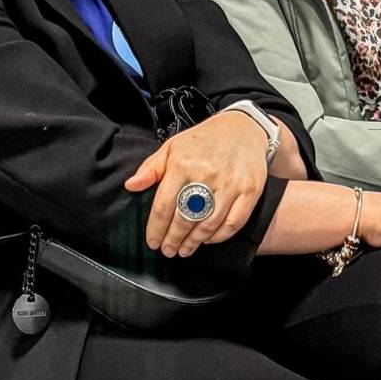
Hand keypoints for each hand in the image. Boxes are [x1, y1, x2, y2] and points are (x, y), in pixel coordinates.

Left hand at [125, 110, 269, 257]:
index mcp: (183, 165)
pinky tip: (208, 239)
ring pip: (209, 224)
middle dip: (173, 240)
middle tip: (168, 251)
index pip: (164, 206)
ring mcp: (230, 184)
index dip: (156, 229)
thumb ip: (151, 168)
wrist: (242, 128)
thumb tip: (130, 185)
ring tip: (185, 249)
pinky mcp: (249, 191)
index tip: (153, 242)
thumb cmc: (204, 140)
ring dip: (194, 242)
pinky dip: (219, 236)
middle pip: (185, 219)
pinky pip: (233, 223)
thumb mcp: (172, 147)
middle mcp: (206, 175)